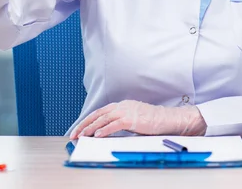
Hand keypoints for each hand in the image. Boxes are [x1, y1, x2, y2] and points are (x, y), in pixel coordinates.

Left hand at [70, 100, 206, 138]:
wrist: (167, 119)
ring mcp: (127, 111)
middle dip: (84, 124)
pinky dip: (104, 129)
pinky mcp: (132, 119)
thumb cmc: (151, 121)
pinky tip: (97, 135)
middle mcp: (122, 106)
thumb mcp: (133, 120)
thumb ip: (120, 122)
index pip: (100, 112)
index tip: (78, 129)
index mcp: (121, 105)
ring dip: (91, 128)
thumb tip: (105, 132)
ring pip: (104, 119)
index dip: (87, 120)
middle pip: (98, 114)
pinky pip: (115, 124)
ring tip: (82, 136)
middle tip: (74, 134)